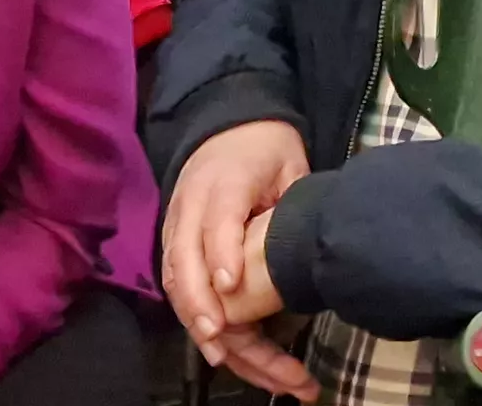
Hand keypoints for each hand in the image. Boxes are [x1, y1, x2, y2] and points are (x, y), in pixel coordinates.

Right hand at [163, 120, 311, 383]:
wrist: (229, 128)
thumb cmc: (267, 151)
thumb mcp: (289, 164)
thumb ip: (292, 201)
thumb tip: (306, 246)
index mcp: (225, 180)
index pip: (219, 219)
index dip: (222, 252)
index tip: (230, 284)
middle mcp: (191, 205)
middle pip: (186, 257)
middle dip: (201, 300)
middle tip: (220, 334)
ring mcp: (177, 226)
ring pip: (177, 279)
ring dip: (197, 319)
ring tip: (220, 351)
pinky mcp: (175, 243)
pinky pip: (177, 284)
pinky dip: (193, 317)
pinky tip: (216, 346)